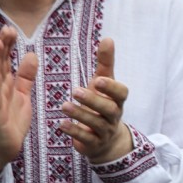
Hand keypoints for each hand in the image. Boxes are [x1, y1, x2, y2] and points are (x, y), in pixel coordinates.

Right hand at [0, 27, 37, 180]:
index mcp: (4, 83)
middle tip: (6, 28)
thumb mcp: (22, 94)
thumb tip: (31, 54)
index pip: (6, 60)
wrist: (2, 147)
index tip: (11, 29)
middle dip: (2, 46)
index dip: (8, 45)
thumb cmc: (10, 120)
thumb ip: (26, 76)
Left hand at [59, 38, 133, 164]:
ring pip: (96, 124)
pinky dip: (74, 132)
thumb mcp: (104, 83)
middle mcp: (114, 116)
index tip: (98, 80)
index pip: (121, 93)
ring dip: (80, 115)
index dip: (111, 87)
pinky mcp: (94, 144)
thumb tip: (108, 38)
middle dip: (93, 101)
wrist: (105, 139)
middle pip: (109, 109)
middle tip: (75, 91)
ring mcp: (105, 131)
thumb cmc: (102, 103)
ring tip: (64, 106)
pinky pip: (86, 139)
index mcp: (117, 100)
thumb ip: (106, 62)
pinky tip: (61, 124)